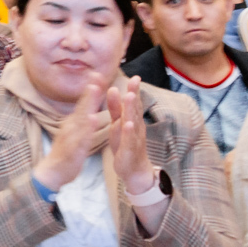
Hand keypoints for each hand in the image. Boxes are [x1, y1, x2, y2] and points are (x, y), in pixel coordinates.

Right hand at [31, 80, 105, 193]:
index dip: (91, 89)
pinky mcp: (72, 150)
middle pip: (82, 107)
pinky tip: (91, 122)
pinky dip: (85, 130)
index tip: (99, 73)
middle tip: (97, 77)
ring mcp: (70, 137)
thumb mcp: (74, 133)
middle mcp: (70, 127)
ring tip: (95, 94)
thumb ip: (81, 120)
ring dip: (87, 105)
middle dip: (90, 92)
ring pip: (80, 120)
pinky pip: (80, 139)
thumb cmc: (66, 152)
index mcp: (73, 123)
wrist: (52, 172)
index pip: (83, 103)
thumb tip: (88, 107)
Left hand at [105, 75, 155, 197]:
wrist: (133, 170)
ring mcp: (133, 138)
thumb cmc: (125, 144)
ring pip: (132, 122)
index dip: (134, 90)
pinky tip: (126, 123)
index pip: (133, 102)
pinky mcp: (129, 150)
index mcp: (131, 120)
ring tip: (130, 96)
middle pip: (135, 109)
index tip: (135, 76)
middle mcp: (135, 127)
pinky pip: (129, 140)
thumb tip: (112, 88)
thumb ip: (115, 108)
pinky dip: (128, 131)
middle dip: (134, 94)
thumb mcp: (118, 123)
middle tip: (135, 80)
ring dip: (132, 109)